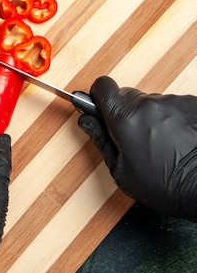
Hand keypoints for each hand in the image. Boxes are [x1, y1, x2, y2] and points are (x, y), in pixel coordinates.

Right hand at [78, 76, 196, 221]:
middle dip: (127, 113)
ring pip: (151, 103)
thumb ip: (101, 141)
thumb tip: (86, 121)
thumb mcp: (123, 173)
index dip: (99, 97)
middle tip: (135, 139)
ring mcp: (172, 101)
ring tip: (163, 145)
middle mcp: (148, 103)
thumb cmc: (167, 186)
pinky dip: (173, 120)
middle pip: (127, 96)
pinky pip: (173, 107)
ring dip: (151, 118)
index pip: (102, 86)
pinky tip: (179, 141)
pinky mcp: (191, 104)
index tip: (102, 109)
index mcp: (124, 118)